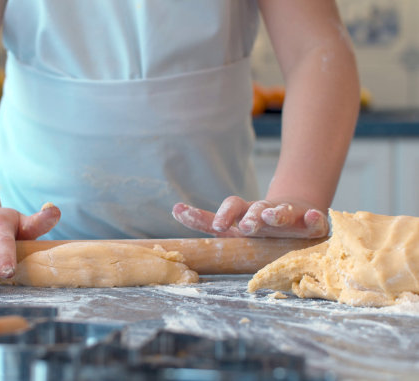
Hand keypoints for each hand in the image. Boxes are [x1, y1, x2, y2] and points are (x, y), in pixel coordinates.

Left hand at [172, 197, 328, 237]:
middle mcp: (265, 212)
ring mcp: (289, 216)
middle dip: (249, 216)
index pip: (230, 207)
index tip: (211, 223)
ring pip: (283, 212)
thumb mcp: (232, 229)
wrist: (299, 216)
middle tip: (244, 226)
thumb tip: (175, 209)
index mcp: (245, 216)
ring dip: (276, 213)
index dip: (220, 214)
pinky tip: (314, 217)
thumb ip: (204, 221)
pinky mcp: (312, 222)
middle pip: (255, 209)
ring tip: (270, 217)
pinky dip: (314, 218)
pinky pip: (315, 220)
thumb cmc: (260, 228)